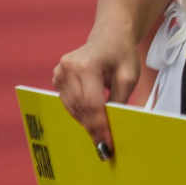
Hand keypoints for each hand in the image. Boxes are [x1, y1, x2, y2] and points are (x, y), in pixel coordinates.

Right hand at [53, 27, 143, 156]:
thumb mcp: (129, 76)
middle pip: (80, 108)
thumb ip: (120, 100)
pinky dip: (79, 113)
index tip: (106, 145)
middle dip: (93, 129)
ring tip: (100, 135)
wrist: (109, 36)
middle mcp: (69, 68)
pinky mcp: (57, 77)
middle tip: (104, 148)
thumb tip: (113, 126)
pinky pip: (67, 102)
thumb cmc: (122, 54)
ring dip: (86, 122)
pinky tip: (91, 118)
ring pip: (72, 108)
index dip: (99, 126)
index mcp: (87, 65)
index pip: (92, 104)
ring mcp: (59, 72)